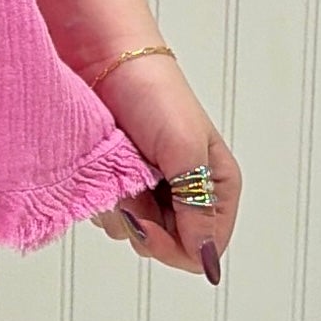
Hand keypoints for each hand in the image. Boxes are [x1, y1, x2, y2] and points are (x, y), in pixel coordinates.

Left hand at [85, 51, 239, 282]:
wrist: (105, 62)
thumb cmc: (155, 95)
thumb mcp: (186, 150)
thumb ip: (198, 207)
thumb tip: (206, 257)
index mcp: (217, 187)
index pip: (205, 247)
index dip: (175, 247)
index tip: (147, 225)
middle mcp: (187, 194)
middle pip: (169, 246)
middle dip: (145, 225)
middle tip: (131, 186)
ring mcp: (152, 192)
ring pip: (135, 233)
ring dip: (121, 209)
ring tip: (119, 167)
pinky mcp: (121, 186)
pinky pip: (111, 216)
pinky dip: (103, 199)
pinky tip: (104, 168)